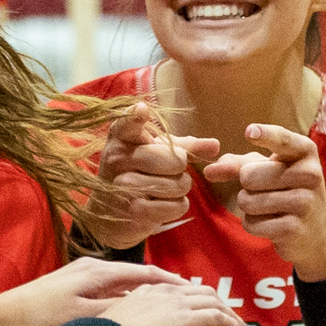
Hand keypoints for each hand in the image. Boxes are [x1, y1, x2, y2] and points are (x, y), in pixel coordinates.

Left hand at [0, 257, 186, 325]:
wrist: (5, 315)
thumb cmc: (41, 319)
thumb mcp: (84, 319)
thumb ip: (117, 311)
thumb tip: (148, 306)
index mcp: (99, 272)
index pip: (146, 273)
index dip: (171, 282)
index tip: (191, 291)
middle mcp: (94, 267)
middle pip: (138, 274)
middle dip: (163, 285)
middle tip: (186, 297)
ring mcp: (83, 274)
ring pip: (125, 281)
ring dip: (146, 290)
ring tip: (167, 303)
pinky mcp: (74, 284)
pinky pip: (111, 287)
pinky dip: (128, 295)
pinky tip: (134, 307)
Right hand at [86, 103, 220, 248]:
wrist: (110, 215)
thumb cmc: (137, 174)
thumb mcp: (155, 152)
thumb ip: (185, 146)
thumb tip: (215, 145)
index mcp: (121, 138)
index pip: (128, 124)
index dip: (137, 117)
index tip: (142, 110)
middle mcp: (118, 159)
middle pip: (176, 159)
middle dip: (180, 169)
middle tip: (164, 173)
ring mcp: (124, 186)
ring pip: (179, 184)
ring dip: (179, 190)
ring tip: (161, 190)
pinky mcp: (135, 211)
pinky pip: (177, 205)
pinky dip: (177, 207)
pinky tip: (160, 205)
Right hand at [98, 281, 247, 325]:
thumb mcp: (119, 322)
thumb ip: (134, 321)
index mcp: (149, 291)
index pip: (181, 290)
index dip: (197, 300)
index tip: (203, 311)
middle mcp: (166, 293)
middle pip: (203, 292)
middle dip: (219, 305)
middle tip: (228, 319)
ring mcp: (177, 304)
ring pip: (215, 302)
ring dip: (230, 315)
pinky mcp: (187, 320)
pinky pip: (218, 318)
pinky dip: (232, 324)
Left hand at [202, 123, 325, 281]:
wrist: (317, 230)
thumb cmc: (286, 189)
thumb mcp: (268, 169)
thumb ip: (238, 164)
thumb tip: (209, 170)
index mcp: (305, 151)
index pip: (283, 140)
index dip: (266, 135)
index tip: (249, 132)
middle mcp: (310, 174)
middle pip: (248, 175)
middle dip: (246, 185)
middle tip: (265, 190)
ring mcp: (304, 203)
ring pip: (247, 201)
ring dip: (248, 206)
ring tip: (269, 207)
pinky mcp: (294, 228)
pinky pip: (252, 224)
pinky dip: (253, 225)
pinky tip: (271, 224)